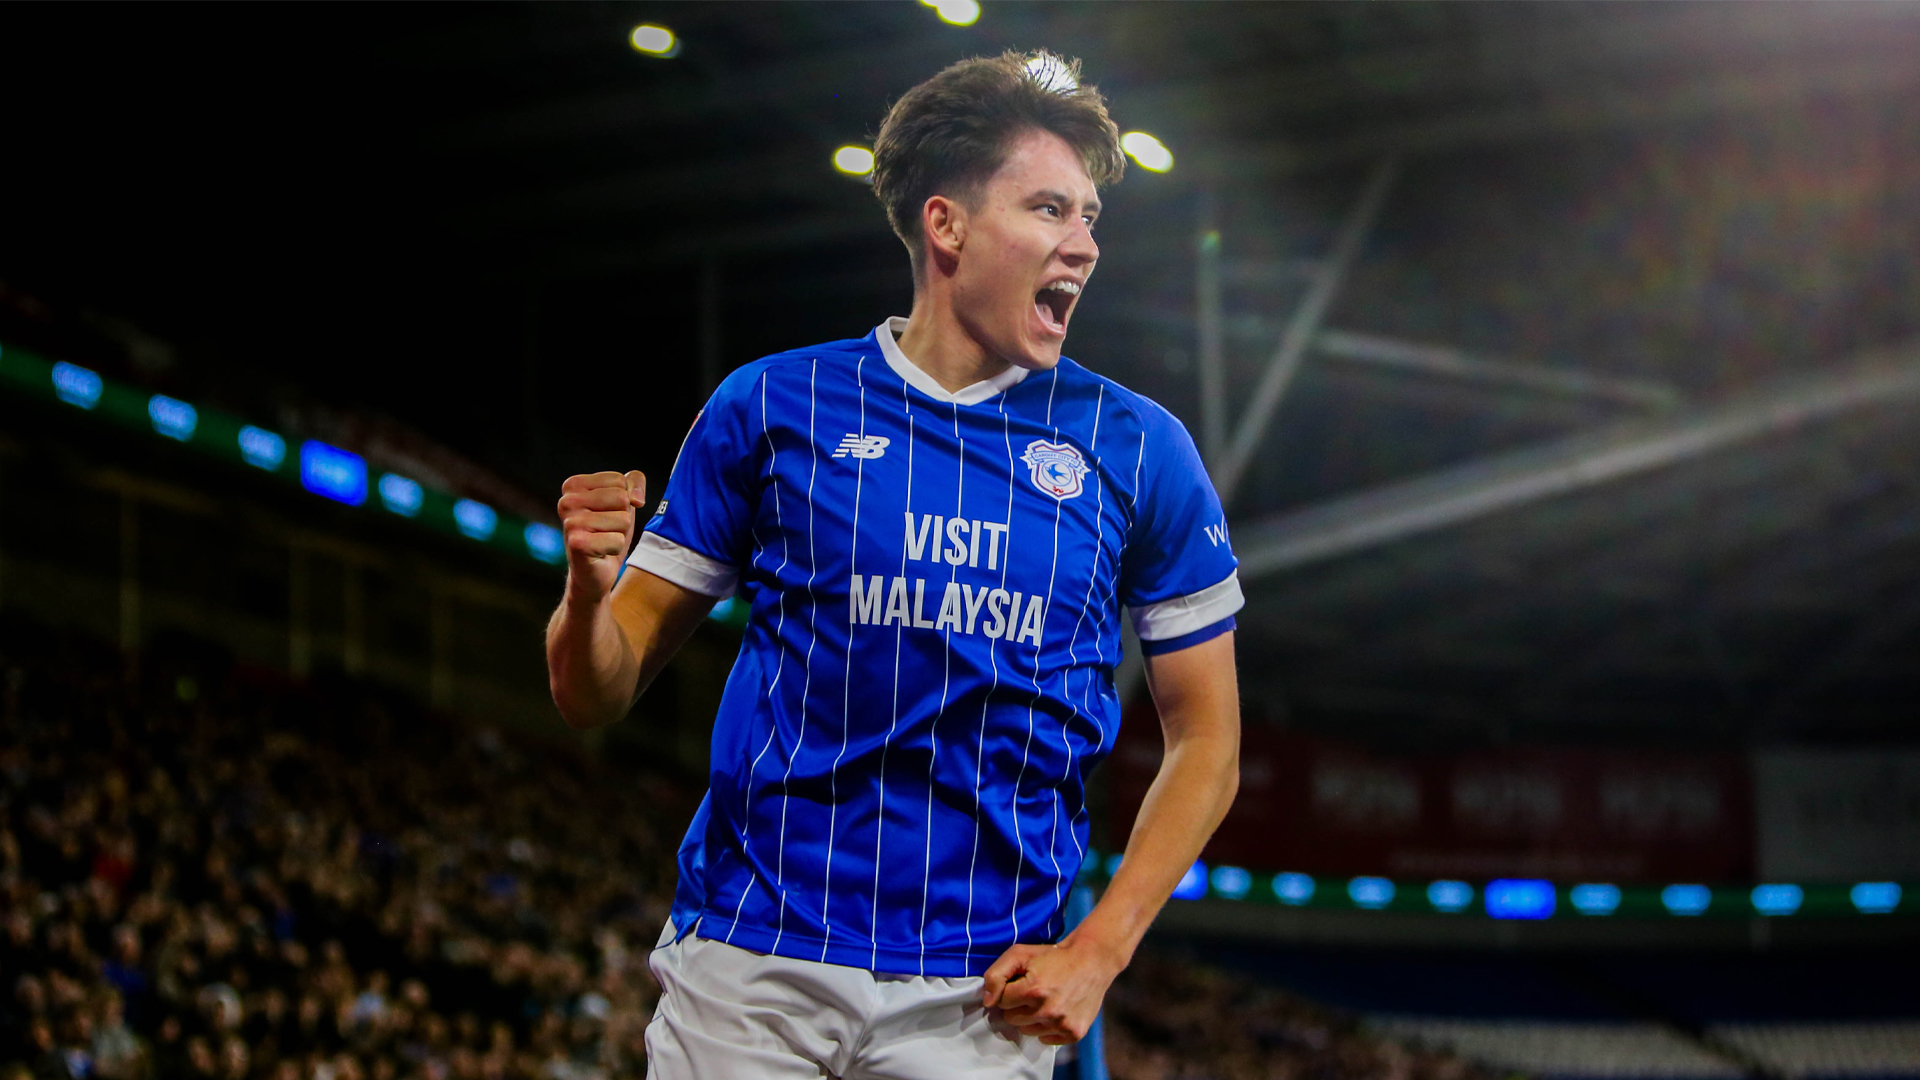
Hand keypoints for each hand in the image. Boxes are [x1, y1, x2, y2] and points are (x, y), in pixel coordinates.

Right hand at [557, 470, 646, 602]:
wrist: (595, 570)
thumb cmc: (608, 531)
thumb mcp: (624, 500)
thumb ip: (634, 482)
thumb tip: (636, 500)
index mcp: (573, 485)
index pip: (619, 480)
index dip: (623, 499)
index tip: (608, 513)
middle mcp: (566, 501)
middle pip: (622, 498)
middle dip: (623, 517)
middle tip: (606, 530)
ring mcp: (570, 523)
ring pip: (623, 519)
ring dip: (620, 533)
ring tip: (603, 540)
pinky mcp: (577, 544)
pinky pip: (618, 540)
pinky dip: (616, 548)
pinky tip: (601, 552)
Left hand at [980, 934, 1123, 1044]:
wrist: (1091, 961)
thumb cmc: (1053, 956)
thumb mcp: (1020, 954)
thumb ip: (996, 974)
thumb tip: (987, 1002)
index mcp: (1032, 989)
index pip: (1001, 1002)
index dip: (1009, 990)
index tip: (1022, 982)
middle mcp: (1047, 1010)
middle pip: (1012, 1019)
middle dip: (1018, 1005)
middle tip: (1033, 991)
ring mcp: (1062, 1024)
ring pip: (1027, 1031)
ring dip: (1031, 1017)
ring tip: (1045, 1000)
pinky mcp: (1074, 1033)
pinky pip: (1046, 1040)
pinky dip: (1047, 1028)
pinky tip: (1056, 1011)